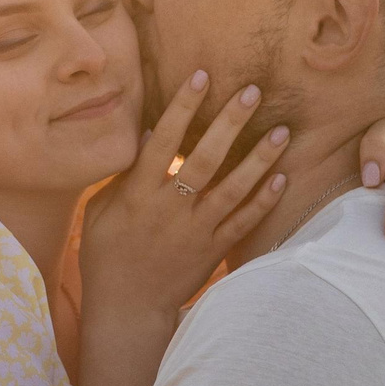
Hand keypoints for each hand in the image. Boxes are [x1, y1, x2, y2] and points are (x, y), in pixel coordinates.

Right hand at [80, 69, 290, 314]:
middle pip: (205, 159)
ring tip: (282, 132)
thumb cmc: (107, 255)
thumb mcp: (102, 211)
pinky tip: (282, 178)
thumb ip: (124, 175)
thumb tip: (145, 134)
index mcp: (138, 194)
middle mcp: (170, 209)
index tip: (201, 76)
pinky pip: (243, 224)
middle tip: (252, 92)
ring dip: (259, 159)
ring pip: (233, 190)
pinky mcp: (213, 251)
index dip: (182, 108)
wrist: (126, 309)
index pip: (163, 142)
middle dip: (229, 123)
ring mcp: (195, 231)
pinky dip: (263, 202)